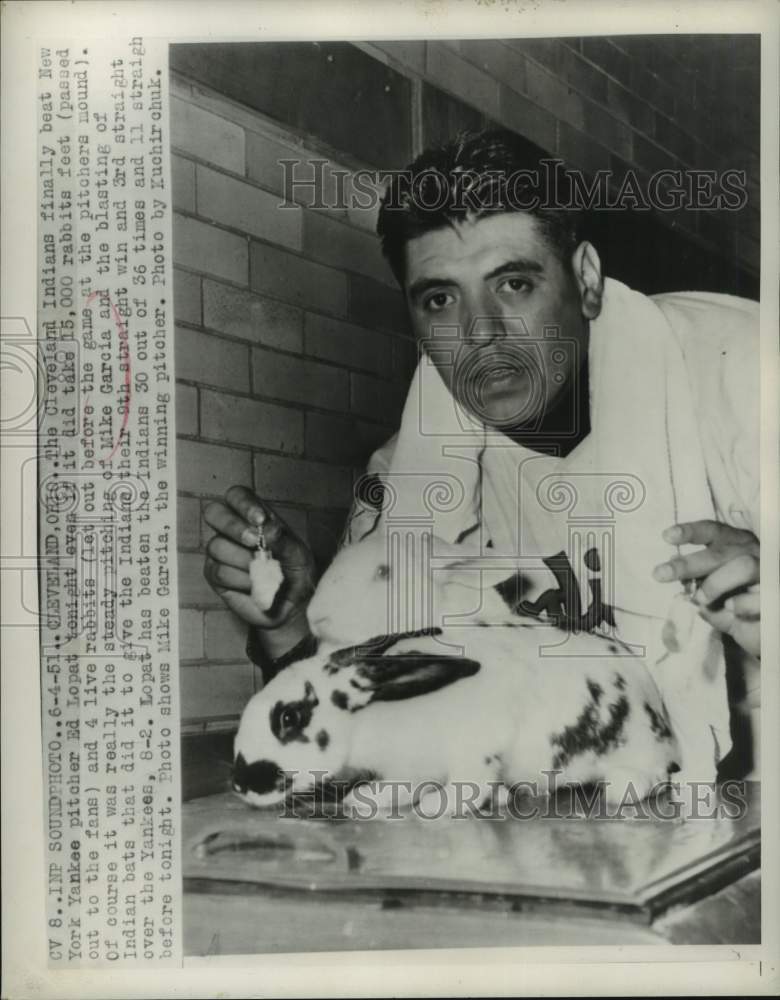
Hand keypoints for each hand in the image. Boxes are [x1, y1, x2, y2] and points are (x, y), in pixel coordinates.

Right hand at [203, 486, 316, 628]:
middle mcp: (233, 530)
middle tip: (254, 542)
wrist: (293, 606)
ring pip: (217, 546)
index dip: (244, 504)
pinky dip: (240, 580)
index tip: (261, 520)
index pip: (237, 496)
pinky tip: (254, 585)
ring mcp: (220, 552)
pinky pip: (218, 571)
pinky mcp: (214, 574)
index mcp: (253, 517)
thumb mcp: (297, 554)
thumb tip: (268, 529)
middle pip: (214, 512)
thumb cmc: (295, 573)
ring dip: (243, 561)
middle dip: (233, 526)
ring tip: (263, 572)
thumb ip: (283, 540)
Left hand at [653, 520, 759, 658]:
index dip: (691, 532)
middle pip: (721, 552)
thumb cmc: (734, 605)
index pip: (714, 531)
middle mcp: (753, 552)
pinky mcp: (776, 594)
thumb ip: (696, 580)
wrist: (761, 629)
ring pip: (744, 566)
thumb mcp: (711, 592)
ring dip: (715, 584)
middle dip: (689, 564)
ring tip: (700, 600)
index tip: (666, 536)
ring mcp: (768, 572)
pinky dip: (741, 604)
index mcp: (735, 545)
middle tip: (660, 574)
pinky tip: (730, 609)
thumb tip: (673, 566)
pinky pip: (760, 595)